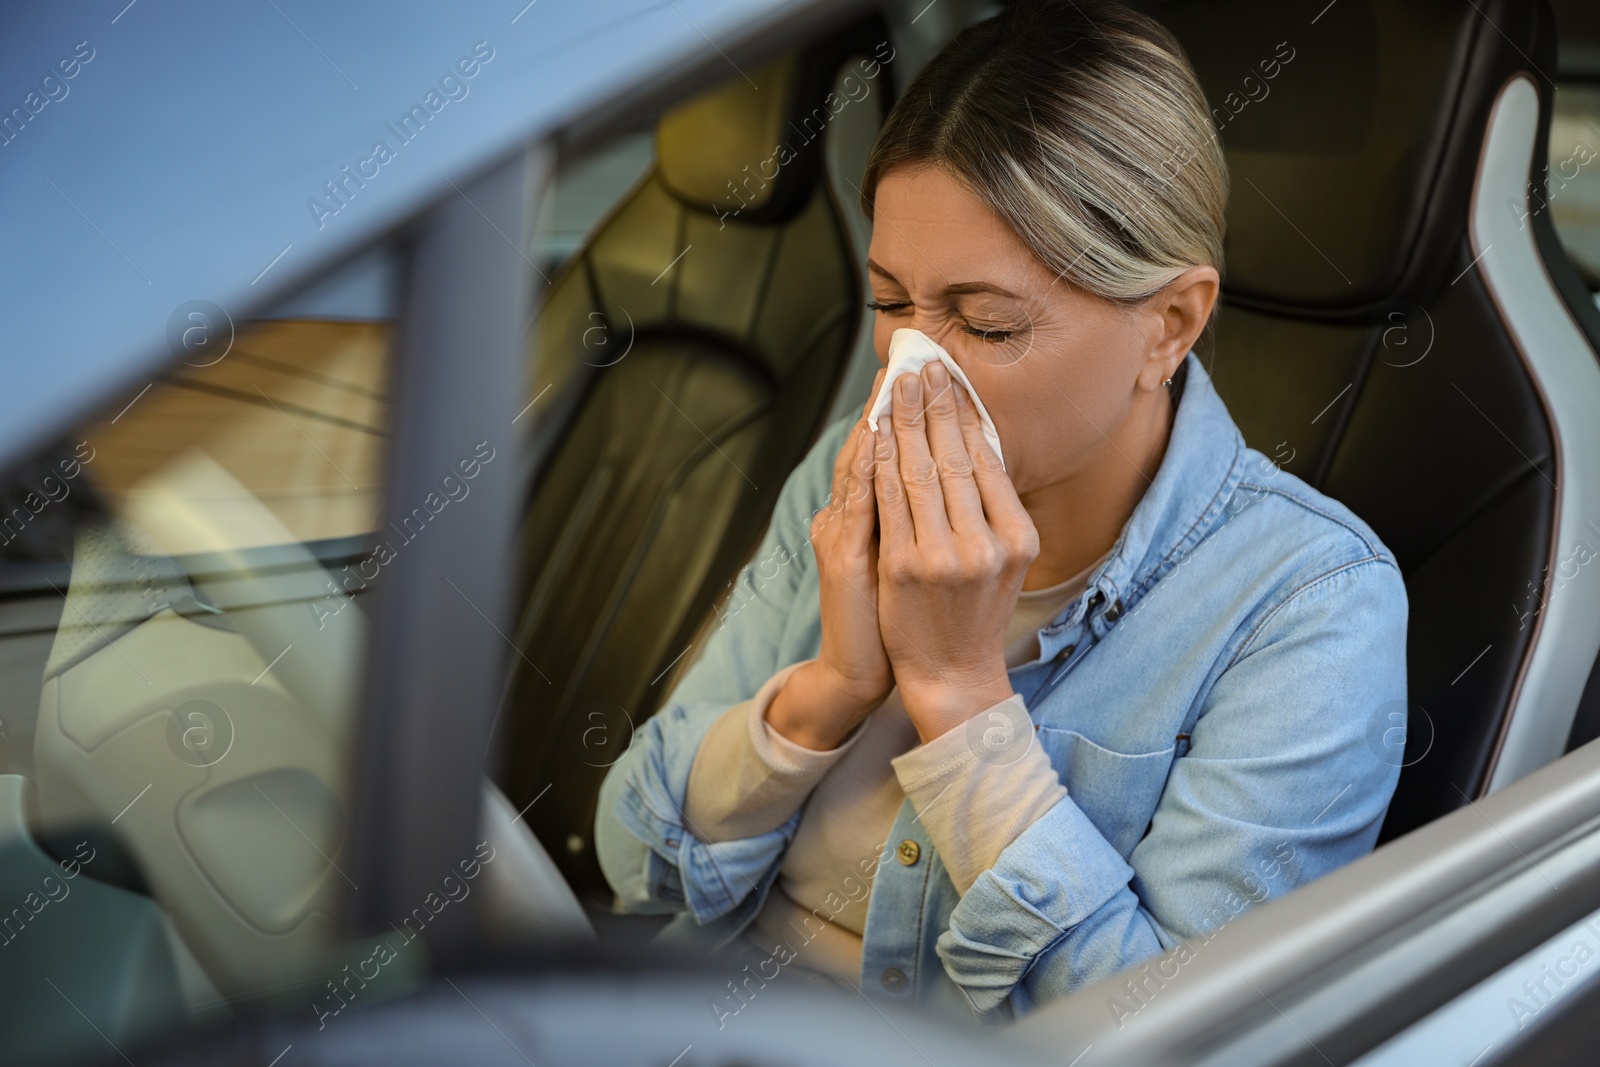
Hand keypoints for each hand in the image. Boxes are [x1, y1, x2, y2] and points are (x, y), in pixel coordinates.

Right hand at [766, 369, 893, 750]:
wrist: (881, 673)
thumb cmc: (902, 619)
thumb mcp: (907, 557)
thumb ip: (914, 514)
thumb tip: (953, 469)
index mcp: (862, 517)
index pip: (882, 451)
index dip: (900, 411)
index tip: (922, 371)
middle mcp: (845, 519)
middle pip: (869, 448)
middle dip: (894, 403)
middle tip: (911, 358)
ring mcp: (840, 536)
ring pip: (859, 467)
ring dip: (880, 423)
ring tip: (897, 384)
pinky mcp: (842, 559)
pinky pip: (856, 503)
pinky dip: (865, 468)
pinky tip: (878, 439)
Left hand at [873, 361, 1038, 742]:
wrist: (953, 676)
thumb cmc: (976, 612)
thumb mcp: (1006, 559)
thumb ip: (996, 505)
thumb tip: (979, 440)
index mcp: (1016, 536)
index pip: (986, 458)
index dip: (965, 412)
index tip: (950, 376)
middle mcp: (984, 543)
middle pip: (954, 456)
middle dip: (934, 404)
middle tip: (922, 363)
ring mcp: (942, 556)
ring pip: (920, 471)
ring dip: (904, 421)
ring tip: (895, 385)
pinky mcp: (902, 567)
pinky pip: (889, 500)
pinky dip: (881, 460)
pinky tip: (875, 431)